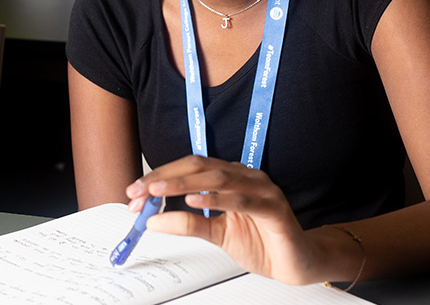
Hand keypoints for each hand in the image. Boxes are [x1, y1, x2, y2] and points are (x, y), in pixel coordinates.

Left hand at [126, 155, 318, 284]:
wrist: (294, 263)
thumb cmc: (260, 242)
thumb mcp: (216, 233)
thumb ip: (188, 224)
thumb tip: (154, 220)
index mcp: (231, 176)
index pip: (190, 167)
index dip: (161, 176)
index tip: (135, 191)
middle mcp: (245, 176)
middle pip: (200, 167)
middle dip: (166, 178)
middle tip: (141, 190)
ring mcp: (261, 188)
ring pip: (218, 178)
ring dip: (184, 184)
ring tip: (159, 191)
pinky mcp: (274, 207)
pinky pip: (243, 199)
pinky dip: (217, 198)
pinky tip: (195, 200)